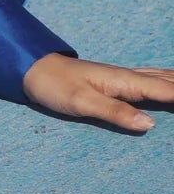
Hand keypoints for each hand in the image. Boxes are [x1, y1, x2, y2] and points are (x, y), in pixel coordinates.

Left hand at [22, 53, 173, 130]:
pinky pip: (153, 80)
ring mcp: (124, 77)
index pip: (168, 89)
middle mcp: (129, 76)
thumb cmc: (55, 86)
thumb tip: (150, 125)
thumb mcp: (82, 103)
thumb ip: (115, 113)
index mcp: (125, 81)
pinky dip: (169, 82)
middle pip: (171, 80)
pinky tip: (171, 82)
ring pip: (163, 78)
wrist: (33, 69)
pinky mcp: (118, 81)